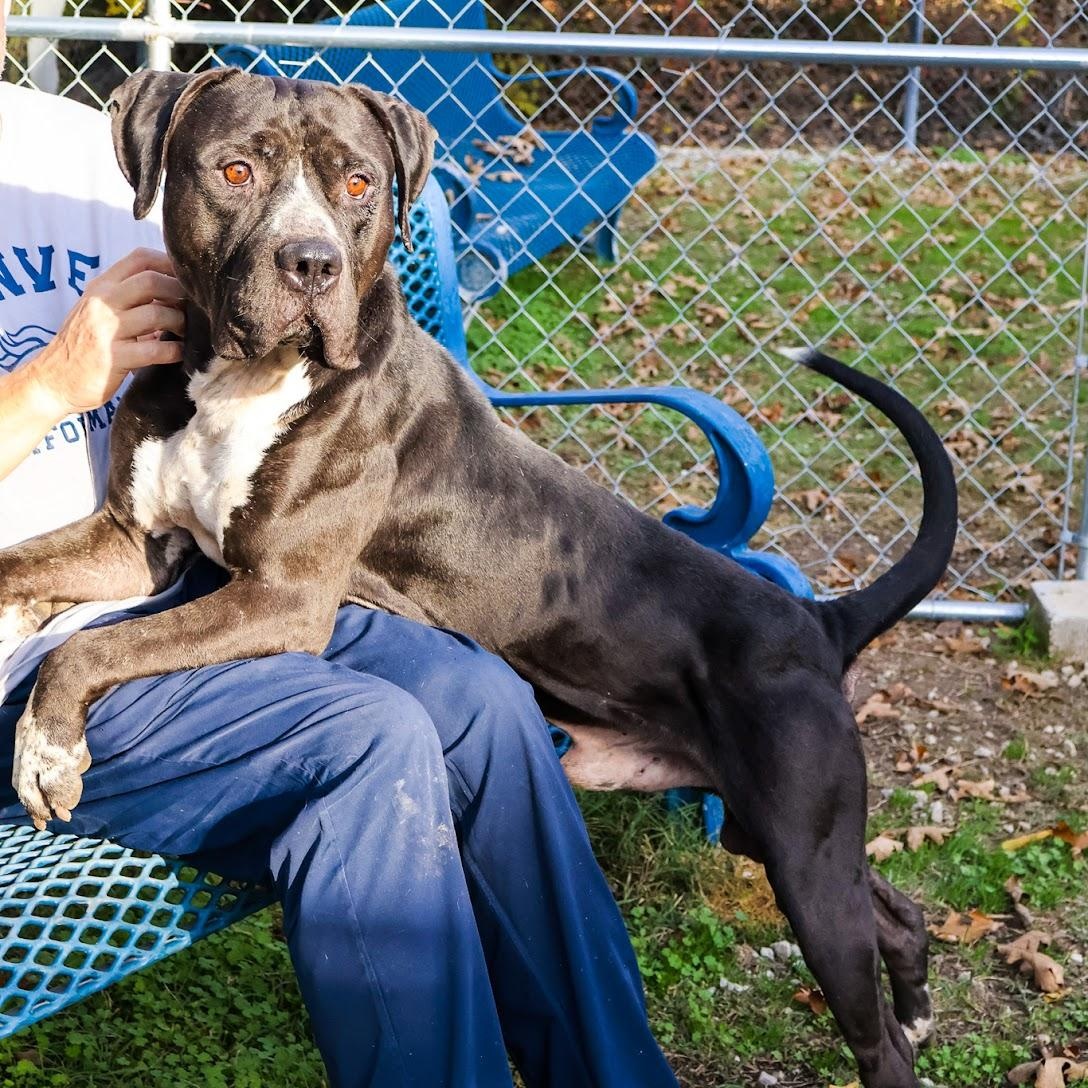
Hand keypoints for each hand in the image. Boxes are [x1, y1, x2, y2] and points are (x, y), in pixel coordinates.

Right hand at [27, 248, 185, 416]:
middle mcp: (101, 303)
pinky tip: (178, 353)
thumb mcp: (98, 312)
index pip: (140, 258)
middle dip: (179, 293)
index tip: (186, 279)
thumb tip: (173, 291)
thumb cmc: (83, 346)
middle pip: (151, 281)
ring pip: (157, 314)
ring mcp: (106, 331)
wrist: (51, 381)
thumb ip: (128, 299)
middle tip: (190, 309)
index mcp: (100, 287)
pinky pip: (155, 350)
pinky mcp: (113, 359)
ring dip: (180, 323)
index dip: (170, 264)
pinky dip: (174, 351)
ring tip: (183, 333)